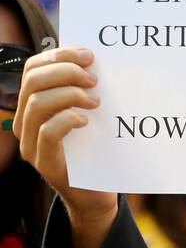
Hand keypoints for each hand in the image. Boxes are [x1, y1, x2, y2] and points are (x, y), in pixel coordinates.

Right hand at [15, 47, 117, 228]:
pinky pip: (47, 132)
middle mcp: (25, 123)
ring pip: (37, 104)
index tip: (89, 55)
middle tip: (94, 79)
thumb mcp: (90, 113)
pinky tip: (87, 120)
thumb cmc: (95, 148)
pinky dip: (68, 119)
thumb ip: (85, 90)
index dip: (59, 56)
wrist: (97, 192)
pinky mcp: (44, 162)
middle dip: (66, 72)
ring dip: (70, 94)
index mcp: (32, 106)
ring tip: (96, 100)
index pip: (33, 69)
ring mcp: (30, 144)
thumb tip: (98, 60)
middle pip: (32, 82)